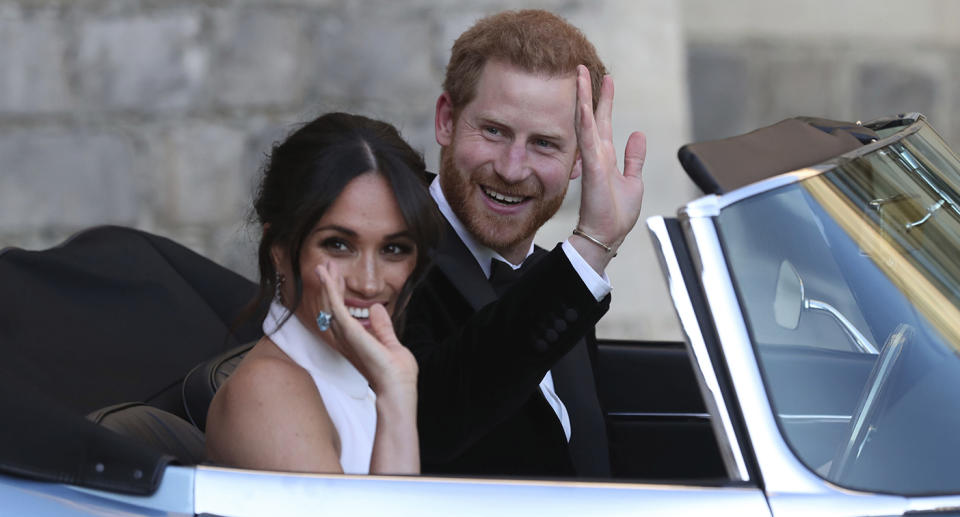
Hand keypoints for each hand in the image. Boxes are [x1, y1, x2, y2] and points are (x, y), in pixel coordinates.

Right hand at [314, 263, 417, 394]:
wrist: (397, 388)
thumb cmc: (396, 374)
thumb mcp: (390, 343)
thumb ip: (382, 327)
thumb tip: (377, 308)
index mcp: (354, 341)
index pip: (342, 313)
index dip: (339, 293)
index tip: (338, 277)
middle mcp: (345, 338)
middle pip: (331, 307)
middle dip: (329, 285)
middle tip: (326, 266)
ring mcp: (346, 335)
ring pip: (329, 304)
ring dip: (327, 284)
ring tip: (323, 266)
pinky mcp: (349, 332)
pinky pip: (335, 306)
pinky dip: (330, 289)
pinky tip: (327, 276)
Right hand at [573, 64, 645, 271]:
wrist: (606, 235)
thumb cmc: (617, 214)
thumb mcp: (633, 180)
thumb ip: (634, 158)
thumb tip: (638, 134)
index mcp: (606, 157)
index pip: (603, 122)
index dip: (605, 100)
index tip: (605, 79)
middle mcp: (597, 154)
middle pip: (592, 115)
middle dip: (589, 91)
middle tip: (583, 68)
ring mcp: (593, 160)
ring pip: (586, 122)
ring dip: (583, 98)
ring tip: (580, 76)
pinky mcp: (593, 168)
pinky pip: (588, 140)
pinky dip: (585, 121)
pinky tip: (583, 104)